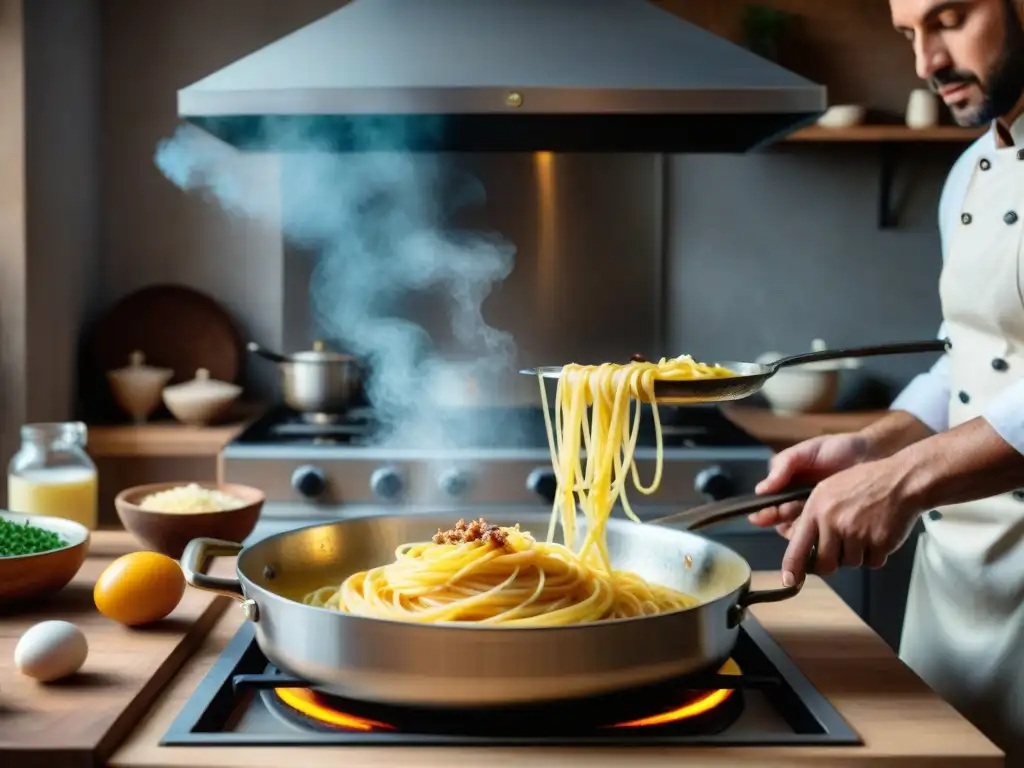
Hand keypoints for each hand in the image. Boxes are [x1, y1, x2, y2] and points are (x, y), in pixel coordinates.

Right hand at [748, 433, 868, 535]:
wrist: (874, 453)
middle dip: (785, 524)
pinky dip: (825, 538)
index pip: (772, 507)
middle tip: (791, 515)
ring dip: (803, 533)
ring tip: (809, 522)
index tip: (759, 518)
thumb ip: (783, 466)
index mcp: (789, 489)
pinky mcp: (841, 525)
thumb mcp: (806, 452)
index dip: (765, 514)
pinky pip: (827, 537)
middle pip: (786, 524)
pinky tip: (828, 532)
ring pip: (804, 534)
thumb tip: (761, 490)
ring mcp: (822, 517)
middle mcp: (802, 506)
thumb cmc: (837, 449)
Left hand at [780, 457, 922, 585]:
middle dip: (830, 564)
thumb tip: (804, 547)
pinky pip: (872, 563)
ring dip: (857, 555)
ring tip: (864, 531)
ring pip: (850, 563)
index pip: (798, 547)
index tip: (789, 581)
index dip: (793, 567)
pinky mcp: (879, 542)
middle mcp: (833, 523)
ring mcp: (857, 533)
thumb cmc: (862, 484)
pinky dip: (875, 554)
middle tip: (838, 553)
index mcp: (816, 509)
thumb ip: (813, 517)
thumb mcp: (827, 490)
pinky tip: (878, 534)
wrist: (901, 481)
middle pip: (825, 564)